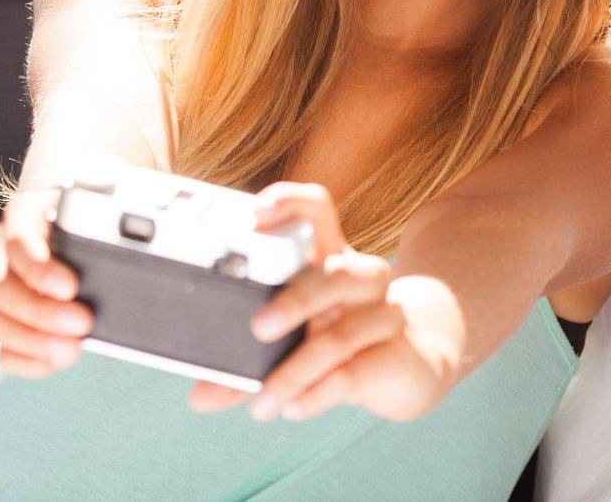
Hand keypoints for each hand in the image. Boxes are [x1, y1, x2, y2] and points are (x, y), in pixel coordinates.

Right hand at [0, 188, 95, 377]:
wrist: (92, 226)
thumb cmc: (97, 215)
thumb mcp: (102, 208)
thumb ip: (107, 223)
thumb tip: (141, 239)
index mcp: (24, 215)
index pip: (18, 242)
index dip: (40, 269)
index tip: (72, 287)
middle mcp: (4, 251)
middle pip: (3, 288)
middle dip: (42, 312)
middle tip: (83, 322)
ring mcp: (1, 288)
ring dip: (34, 341)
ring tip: (72, 347)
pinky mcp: (7, 320)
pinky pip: (2, 349)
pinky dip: (29, 360)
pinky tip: (57, 358)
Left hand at [187, 182, 463, 423]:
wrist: (411, 366)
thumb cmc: (341, 343)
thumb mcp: (292, 344)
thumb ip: (247, 367)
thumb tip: (199, 397)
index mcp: (329, 258)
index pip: (316, 210)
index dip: (290, 202)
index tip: (255, 213)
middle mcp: (362, 279)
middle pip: (337, 272)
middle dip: (296, 300)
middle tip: (257, 328)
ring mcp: (386, 315)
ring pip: (342, 334)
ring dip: (295, 371)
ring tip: (261, 402)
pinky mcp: (401, 356)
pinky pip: (357, 372)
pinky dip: (318, 394)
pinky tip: (293, 409)